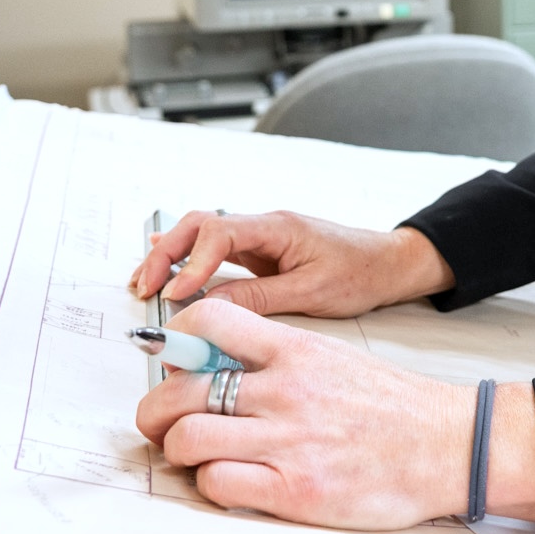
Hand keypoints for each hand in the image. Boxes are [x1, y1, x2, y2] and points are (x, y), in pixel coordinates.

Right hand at [128, 210, 454, 318]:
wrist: (391, 263)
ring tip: (145, 283)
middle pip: (200, 224)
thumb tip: (211, 309)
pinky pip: (217, 249)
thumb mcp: (312, 292)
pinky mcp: (263, 251)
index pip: (220, 233)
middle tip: (144, 287)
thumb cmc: (361, 273)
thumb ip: (260, 299)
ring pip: (204, 234)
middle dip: (167, 252)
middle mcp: (265, 225)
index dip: (192, 262)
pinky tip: (167, 268)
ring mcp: (262, 237)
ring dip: (172, 255)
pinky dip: (189, 258)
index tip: (176, 294)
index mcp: (278, 228)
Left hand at [135, 299, 534, 528]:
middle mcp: (285, 391)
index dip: (175, 340)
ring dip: (177, 449)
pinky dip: (209, 484)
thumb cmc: (394, 407)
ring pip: (187, 439)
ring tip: (191, 454)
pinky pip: (216, 484)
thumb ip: (277, 357)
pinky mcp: (294, 491)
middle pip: (180, 390)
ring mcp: (288, 442)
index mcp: (296, 350)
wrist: (448, 446)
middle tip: (162, 420)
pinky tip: (227, 479)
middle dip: (156, 409)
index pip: (209, 322)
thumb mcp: (333, 358)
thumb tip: (215, 362)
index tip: (172, 359)